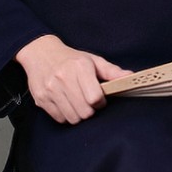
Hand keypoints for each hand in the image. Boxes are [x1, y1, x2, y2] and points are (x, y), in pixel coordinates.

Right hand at [15, 34, 131, 124]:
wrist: (40, 53)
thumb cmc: (71, 59)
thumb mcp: (93, 60)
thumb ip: (112, 71)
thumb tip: (132, 77)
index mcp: (80, 67)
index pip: (95, 98)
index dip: (100, 102)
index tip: (99, 98)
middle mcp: (63, 78)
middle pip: (84, 112)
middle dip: (90, 111)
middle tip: (88, 102)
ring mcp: (50, 89)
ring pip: (72, 118)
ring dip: (78, 114)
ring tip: (77, 103)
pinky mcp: (41, 99)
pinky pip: (59, 118)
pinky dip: (65, 115)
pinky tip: (66, 103)